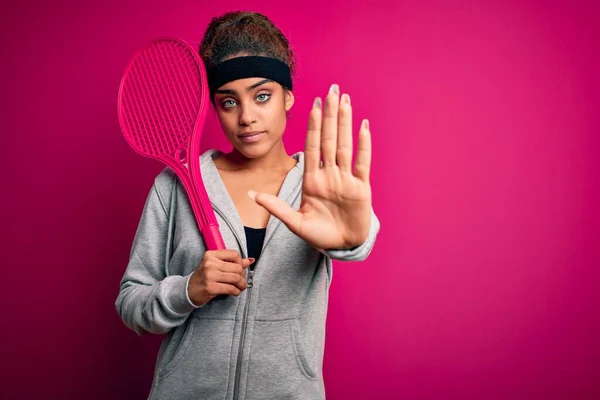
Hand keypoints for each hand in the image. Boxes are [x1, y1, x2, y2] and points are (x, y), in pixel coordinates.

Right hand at [188, 250, 254, 305]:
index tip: (240, 270)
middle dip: (243, 276)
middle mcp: (210, 263)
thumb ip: (231, 262)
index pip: (234, 254)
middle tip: (241, 281)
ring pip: (236, 278)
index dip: (240, 263)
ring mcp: (209, 275)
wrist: (188, 290)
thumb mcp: (215, 266)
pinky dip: (236, 291)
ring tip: (241, 287)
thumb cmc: (204, 277)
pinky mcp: (210, 287)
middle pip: (237, 267)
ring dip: (242, 284)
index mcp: (211, 255)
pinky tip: (235, 292)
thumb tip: (250, 260)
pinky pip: (230, 288)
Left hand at [248, 83, 371, 249]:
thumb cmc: (319, 235)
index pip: (312, 147)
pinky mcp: (361, 189)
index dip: (313, 125)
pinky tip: (363, 127)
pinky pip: (362, 163)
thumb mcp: (294, 222)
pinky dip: (363, 145)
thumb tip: (252, 194)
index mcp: (312, 181)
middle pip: (330, 139)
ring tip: (345, 100)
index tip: (313, 104)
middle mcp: (330, 175)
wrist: (342, 247)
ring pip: (345, 145)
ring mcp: (346, 180)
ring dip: (345, 122)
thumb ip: (276, 207)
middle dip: (330, 114)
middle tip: (331, 89)